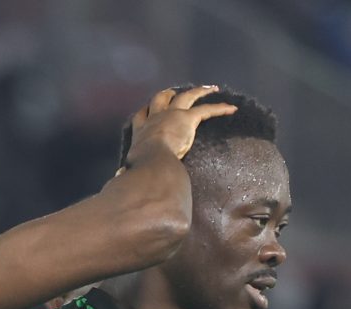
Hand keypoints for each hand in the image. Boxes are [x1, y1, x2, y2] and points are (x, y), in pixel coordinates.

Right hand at [123, 85, 238, 167]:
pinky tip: (232, 109)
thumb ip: (126, 173)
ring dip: (198, 91)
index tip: (147, 109)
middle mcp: (155, 119)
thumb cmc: (139, 171)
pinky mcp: (187, 119)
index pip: (141, 117)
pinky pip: (206, 110)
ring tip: (210, 88)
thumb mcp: (130, 170)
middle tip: (174, 91)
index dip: (145, 112)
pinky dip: (220, 108)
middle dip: (168, 94)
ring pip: (186, 96)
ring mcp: (172, 116)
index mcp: (140, 133)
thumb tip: (118, 178)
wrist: (152, 165)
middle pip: (160, 99)